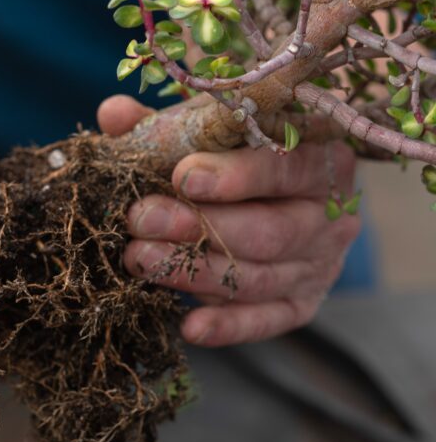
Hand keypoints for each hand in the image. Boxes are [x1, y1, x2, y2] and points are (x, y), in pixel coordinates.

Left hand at [97, 95, 361, 346]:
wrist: (271, 198)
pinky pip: (266, 320)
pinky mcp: (301, 303)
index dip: (235, 175)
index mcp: (318, 157)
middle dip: (199, 228)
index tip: (182, 177)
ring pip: (259, 277)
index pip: (285, 168)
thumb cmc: (233, 154)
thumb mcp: (207, 130)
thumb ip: (165, 125)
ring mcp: (319, 264)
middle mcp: (327, 215)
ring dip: (194, 273)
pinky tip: (189, 327)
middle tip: (139, 220)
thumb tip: (114, 114)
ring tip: (138, 259)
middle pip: (269, 230)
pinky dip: (229, 326)